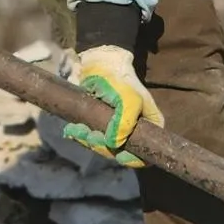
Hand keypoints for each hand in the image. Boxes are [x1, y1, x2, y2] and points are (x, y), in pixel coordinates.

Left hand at [60, 45, 163, 168]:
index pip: (146, 153)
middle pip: (120, 152)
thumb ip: (125, 123)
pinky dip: (82, 136)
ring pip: (103, 146)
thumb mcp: (129, 99)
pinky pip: (92, 138)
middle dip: (103, 147)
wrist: (100, 63)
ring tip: (77, 130)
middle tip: (90, 136)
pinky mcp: (101, 125)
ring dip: (89, 141)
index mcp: (150, 126)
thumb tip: (113, 145)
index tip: (119, 156)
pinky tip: (73, 130)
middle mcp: (135, 131)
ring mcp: (117, 129)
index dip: (133, 160)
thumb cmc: (120, 80)